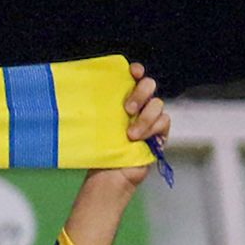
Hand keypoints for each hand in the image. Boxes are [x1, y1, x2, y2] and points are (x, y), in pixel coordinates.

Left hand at [100, 62, 170, 188]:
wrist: (109, 173)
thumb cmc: (99, 148)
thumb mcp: (94, 125)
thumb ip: (97, 108)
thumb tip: (80, 92)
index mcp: (121, 98)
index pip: (133, 76)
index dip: (136, 70)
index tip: (133, 71)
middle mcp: (138, 104)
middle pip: (149, 85)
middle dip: (141, 93)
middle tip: (127, 109)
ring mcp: (150, 117)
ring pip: (157, 104)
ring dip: (145, 118)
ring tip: (131, 135)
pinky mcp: (160, 132)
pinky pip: (163, 122)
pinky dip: (152, 129)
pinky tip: (141, 140)